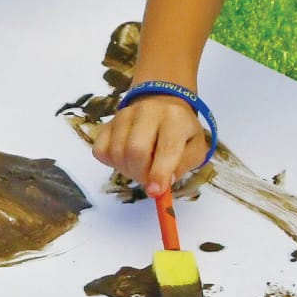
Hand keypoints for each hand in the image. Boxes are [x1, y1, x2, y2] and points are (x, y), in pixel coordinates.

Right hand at [91, 93, 206, 196]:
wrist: (163, 104)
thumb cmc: (181, 131)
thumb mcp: (195, 148)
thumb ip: (184, 166)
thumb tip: (164, 183)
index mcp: (175, 118)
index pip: (166, 148)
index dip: (159, 173)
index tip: (155, 192)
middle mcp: (147, 111)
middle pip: (135, 150)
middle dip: (141, 174)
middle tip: (149, 181)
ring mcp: (123, 115)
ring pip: (116, 152)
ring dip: (127, 170)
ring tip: (140, 168)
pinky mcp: (108, 123)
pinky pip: (101, 150)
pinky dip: (111, 163)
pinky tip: (126, 160)